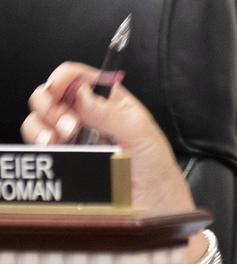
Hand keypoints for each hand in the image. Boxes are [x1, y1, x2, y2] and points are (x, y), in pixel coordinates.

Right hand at [21, 62, 208, 261]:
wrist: (151, 205)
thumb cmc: (155, 167)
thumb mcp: (141, 132)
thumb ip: (112, 111)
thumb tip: (84, 92)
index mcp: (110, 103)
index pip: (81, 78)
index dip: (67, 75)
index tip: (60, 83)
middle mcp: (87, 118)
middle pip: (52, 95)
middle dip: (52, 102)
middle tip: (71, 122)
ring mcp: (72, 140)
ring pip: (38, 118)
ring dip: (43, 123)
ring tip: (64, 136)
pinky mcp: (63, 161)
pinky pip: (38, 145)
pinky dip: (37, 141)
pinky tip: (52, 146)